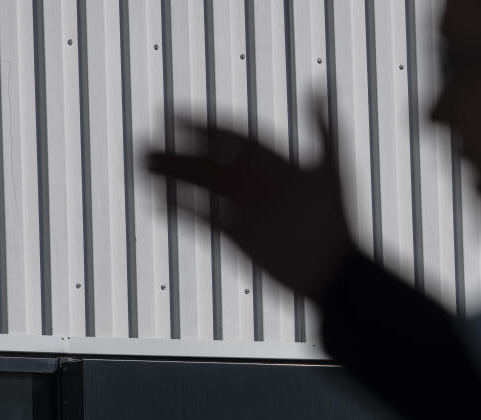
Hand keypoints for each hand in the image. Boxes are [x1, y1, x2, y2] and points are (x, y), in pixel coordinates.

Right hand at [146, 120, 355, 302]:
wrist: (333, 270)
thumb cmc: (337, 220)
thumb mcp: (331, 171)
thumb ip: (323, 128)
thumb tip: (318, 88)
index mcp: (273, 164)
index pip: (233, 138)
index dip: (205, 127)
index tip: (175, 116)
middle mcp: (255, 183)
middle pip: (210, 162)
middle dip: (180, 153)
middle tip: (148, 144)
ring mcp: (244, 209)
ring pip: (202, 187)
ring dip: (174, 176)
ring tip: (143, 165)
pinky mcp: (236, 236)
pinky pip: (203, 218)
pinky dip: (182, 209)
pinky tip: (160, 201)